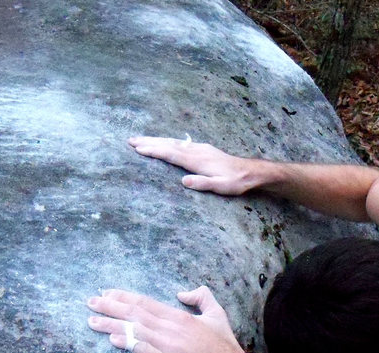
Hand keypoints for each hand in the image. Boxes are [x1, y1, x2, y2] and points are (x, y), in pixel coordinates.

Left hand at [87, 286, 256, 352]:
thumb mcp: (217, 314)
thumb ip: (202, 297)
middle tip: (90, 302)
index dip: (124, 297)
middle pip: (135, 314)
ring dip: (111, 325)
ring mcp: (169, 347)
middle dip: (110, 307)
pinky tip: (113, 340)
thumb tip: (182, 292)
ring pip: (135, 331)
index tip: (106, 293)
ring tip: (92, 321)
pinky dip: (128, 344)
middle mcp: (171, 329)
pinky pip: (144, 352)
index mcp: (180, 316)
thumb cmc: (225, 346)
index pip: (146, 303)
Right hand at [128, 136, 257, 195]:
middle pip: (168, 144)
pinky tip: (163, 141)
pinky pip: (180, 142)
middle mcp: (196, 151)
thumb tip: (184, 181)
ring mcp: (199, 148)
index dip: (154, 151)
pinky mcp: (203, 148)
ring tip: (140, 139)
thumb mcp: (220, 187)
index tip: (138, 149)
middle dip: (149, 142)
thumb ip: (203, 183)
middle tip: (130, 140)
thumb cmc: (235, 182)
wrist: (249, 171)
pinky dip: (167, 141)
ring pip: (173, 141)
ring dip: (156, 140)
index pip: (171, 154)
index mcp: (197, 160)